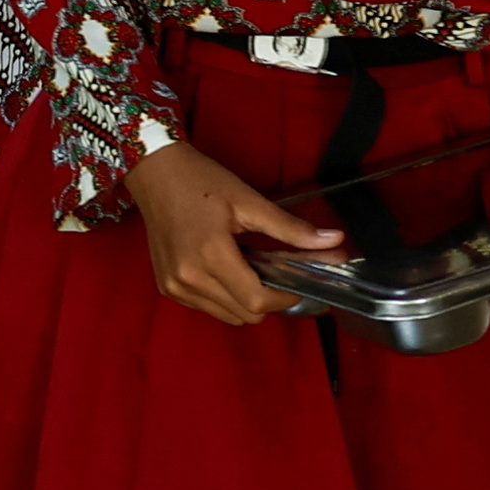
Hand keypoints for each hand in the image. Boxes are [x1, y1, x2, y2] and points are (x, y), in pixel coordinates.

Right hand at [127, 140, 337, 326]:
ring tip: (249, 269)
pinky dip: (225, 298)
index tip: (297, 282)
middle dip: (268, 300)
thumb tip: (335, 240)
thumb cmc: (200, 180)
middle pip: (244, 315)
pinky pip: (207, 307)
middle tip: (276, 273)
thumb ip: (291, 228)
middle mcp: (188, 278)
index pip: (256, 301)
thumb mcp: (249, 200)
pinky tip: (227, 271)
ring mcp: (175, 286)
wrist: (154, 172)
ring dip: (245, 302)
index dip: (284, 298)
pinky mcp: (167, 287)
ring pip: (227, 316)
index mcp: (210, 255)